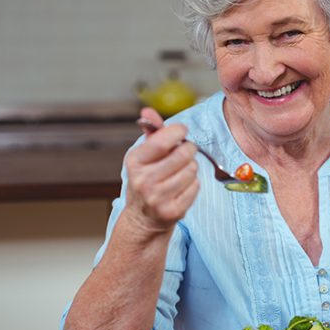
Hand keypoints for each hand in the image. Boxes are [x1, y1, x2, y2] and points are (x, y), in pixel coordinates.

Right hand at [124, 107, 199, 235]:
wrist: (142, 218)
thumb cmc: (146, 179)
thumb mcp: (143, 156)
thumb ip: (151, 132)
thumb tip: (148, 111)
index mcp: (134, 162)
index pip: (162, 141)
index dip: (178, 132)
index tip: (181, 132)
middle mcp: (144, 181)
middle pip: (183, 154)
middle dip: (188, 149)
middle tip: (185, 151)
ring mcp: (158, 198)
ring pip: (192, 170)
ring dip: (191, 167)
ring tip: (181, 171)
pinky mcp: (173, 211)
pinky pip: (196, 186)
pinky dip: (193, 183)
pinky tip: (182, 186)